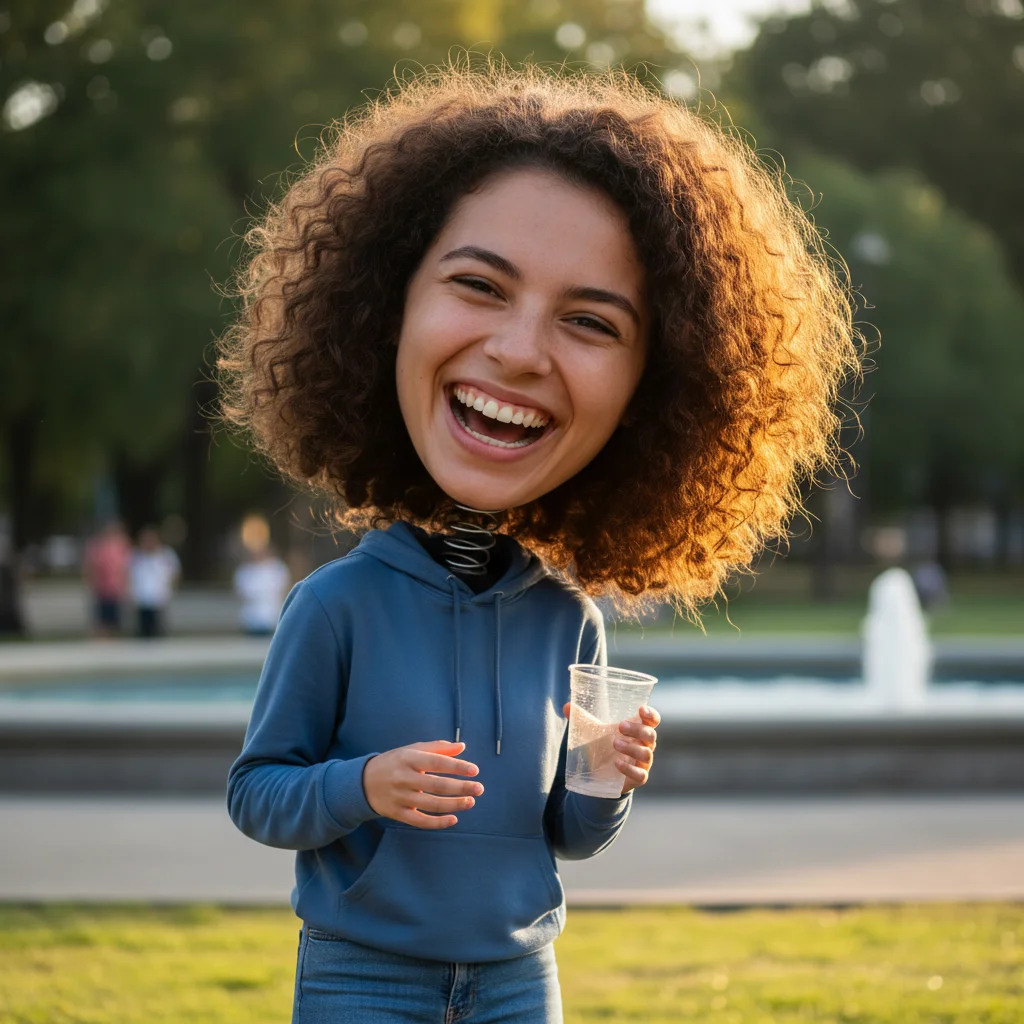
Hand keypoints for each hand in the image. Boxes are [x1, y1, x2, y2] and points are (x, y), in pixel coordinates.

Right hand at [362, 740, 482, 829]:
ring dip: (453, 805)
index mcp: (408, 759)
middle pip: (436, 785)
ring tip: (471, 801)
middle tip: (480, 788)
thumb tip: (462, 747)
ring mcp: (400, 798)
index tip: (475, 770)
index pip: (436, 762)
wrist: (363, 782)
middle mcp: (403, 778)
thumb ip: (437, 748)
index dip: (457, 766)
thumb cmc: (395, 762)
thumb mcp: (412, 750)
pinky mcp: (398, 814)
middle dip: (460, 788)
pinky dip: (438, 822)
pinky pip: (420, 821)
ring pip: (431, 804)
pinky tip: (454, 819)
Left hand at [562, 703, 660, 795]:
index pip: (652, 721)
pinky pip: (640, 775)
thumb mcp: (593, 732)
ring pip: (646, 753)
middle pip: (650, 735)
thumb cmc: (603, 747)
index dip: (651, 715)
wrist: (600, 775)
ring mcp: (643, 763)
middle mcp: (645, 745)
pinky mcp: (638, 778)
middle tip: (620, 726)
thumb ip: (581, 718)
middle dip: (637, 729)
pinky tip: (617, 763)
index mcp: (638, 730)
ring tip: (614, 744)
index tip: (641, 709)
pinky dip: (629, 769)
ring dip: (631, 747)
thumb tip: (566, 706)